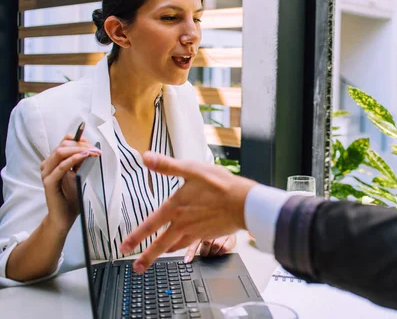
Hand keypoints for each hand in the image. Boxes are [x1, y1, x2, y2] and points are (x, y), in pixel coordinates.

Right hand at [40, 133, 100, 232]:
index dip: (78, 138)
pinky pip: (61, 166)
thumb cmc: (72, 196)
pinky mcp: (49, 182)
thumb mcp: (80, 175)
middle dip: (82, 144)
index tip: (93, 142)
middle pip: (63, 145)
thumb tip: (91, 148)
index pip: (64, 142)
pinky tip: (84, 156)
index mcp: (54, 161)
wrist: (64, 217)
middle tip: (97, 149)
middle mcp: (48, 164)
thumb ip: (81, 162)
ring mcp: (47, 173)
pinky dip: (73, 159)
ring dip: (80, 149)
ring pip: (61, 152)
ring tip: (94, 152)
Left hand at [120, 152, 255, 271]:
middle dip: (146, 257)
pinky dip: (182, 247)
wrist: (244, 203)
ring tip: (156, 258)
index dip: (135, 237)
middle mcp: (183, 223)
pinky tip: (181, 247)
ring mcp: (195, 231)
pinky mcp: (207, 234)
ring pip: (175, 246)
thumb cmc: (220, 185)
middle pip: (160, 245)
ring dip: (163, 254)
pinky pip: (190, 244)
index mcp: (175, 208)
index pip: (150, 225)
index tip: (124, 247)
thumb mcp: (192, 169)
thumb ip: (168, 165)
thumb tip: (146, 158)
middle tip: (137, 267)